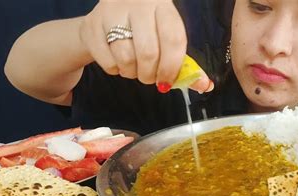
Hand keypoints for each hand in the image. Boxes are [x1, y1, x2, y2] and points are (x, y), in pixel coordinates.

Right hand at [79, 0, 211, 92]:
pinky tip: (118, 62)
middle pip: (148, 53)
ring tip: (134, 69)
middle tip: (150, 78)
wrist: (110, 11)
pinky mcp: (91, 24)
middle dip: (150, 75)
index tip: (168, 81)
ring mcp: (111, 12)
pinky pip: (107, 61)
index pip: (173, 40)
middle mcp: (137, 4)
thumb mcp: (168, 37)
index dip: (172, 68)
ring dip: (132, 73)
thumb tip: (206, 86)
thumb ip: (186, 63)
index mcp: (162, 5)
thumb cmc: (148, 28)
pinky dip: (115, 70)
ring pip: (125, 58)